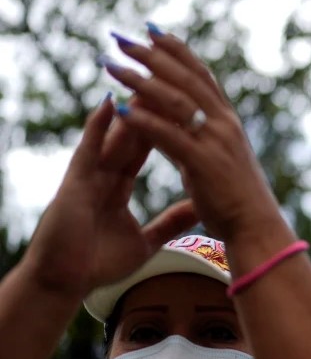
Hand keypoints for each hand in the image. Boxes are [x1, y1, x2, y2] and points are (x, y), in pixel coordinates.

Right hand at [23, 95, 196, 297]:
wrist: (63, 283)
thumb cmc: (97, 264)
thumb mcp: (147, 241)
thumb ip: (170, 222)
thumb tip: (199, 209)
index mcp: (117, 184)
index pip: (146, 145)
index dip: (164, 122)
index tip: (184, 101)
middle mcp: (102, 173)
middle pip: (132, 131)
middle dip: (150, 105)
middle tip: (168, 75)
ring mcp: (87, 175)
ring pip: (114, 134)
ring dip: (131, 107)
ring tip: (148, 77)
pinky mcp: (74, 183)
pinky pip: (88, 150)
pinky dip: (99, 127)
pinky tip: (110, 103)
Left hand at [101, 27, 283, 244]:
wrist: (257, 226)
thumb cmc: (237, 199)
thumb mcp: (218, 159)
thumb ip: (199, 138)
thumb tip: (179, 126)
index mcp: (228, 121)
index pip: (201, 75)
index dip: (177, 50)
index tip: (152, 30)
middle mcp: (224, 124)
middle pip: (185, 78)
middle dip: (152, 55)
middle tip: (121, 37)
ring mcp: (216, 141)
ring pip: (174, 99)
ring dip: (139, 79)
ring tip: (110, 65)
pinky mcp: (203, 162)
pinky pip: (169, 134)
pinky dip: (143, 119)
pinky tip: (119, 107)